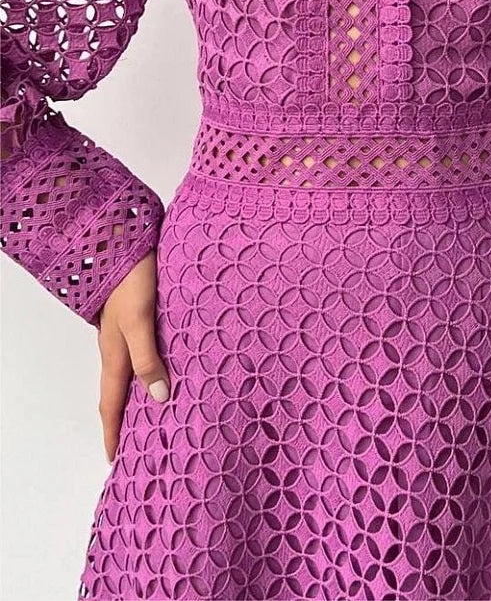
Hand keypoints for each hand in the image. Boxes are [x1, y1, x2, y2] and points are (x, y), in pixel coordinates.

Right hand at [96, 249, 169, 462]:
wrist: (122, 240)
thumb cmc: (131, 278)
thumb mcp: (139, 321)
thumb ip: (147, 357)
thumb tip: (160, 398)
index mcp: (115, 353)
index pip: (112, 404)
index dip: (113, 433)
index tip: (116, 461)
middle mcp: (118, 346)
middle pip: (120, 391)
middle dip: (125, 420)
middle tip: (139, 445)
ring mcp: (126, 330)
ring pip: (131, 371)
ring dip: (139, 394)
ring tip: (158, 412)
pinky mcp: (139, 314)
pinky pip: (143, 351)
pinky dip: (151, 368)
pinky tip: (169, 366)